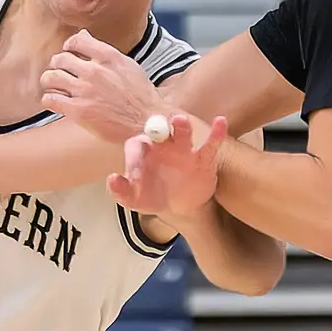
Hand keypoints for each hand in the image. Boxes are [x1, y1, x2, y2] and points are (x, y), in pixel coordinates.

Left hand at [41, 30, 166, 141]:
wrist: (147, 122)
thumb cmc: (140, 95)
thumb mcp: (127, 65)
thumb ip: (103, 51)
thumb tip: (83, 35)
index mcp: (108, 57)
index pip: (76, 41)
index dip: (68, 46)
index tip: (68, 53)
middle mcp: (95, 71)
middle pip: (60, 59)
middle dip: (57, 65)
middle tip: (59, 72)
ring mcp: (85, 91)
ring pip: (51, 77)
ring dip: (49, 81)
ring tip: (53, 86)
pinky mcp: (78, 111)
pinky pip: (51, 99)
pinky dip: (49, 99)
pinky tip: (55, 101)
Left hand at [108, 113, 228, 223]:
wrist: (180, 209)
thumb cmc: (153, 197)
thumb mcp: (134, 199)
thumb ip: (122, 191)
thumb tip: (112, 179)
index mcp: (143, 151)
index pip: (136, 146)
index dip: (134, 158)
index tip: (135, 176)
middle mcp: (162, 144)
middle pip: (159, 130)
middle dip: (157, 127)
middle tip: (154, 128)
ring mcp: (184, 149)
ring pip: (182, 133)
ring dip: (181, 126)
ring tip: (180, 121)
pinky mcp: (203, 158)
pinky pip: (210, 144)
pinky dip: (216, 132)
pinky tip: (220, 122)